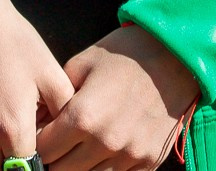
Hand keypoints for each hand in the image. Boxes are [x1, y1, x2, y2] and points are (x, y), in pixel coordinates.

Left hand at [33, 24, 195, 169]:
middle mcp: (105, 142)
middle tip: (59, 141)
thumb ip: (57, 95)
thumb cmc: (126, 55)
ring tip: (81, 146)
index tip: (41, 132)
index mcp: (84, 116)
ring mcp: (129, 155)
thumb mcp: (83, 63)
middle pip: (62, 170)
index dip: (38, 140)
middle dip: (56, 156)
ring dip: (80, 164)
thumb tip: (40, 120)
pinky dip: (105, 167)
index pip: (43, 149)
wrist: (177, 57)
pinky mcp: (148, 162)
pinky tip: (104, 149)